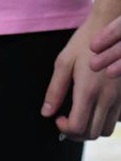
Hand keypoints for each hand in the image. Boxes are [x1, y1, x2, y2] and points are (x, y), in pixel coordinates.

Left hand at [42, 14, 120, 138]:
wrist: (111, 26)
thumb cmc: (84, 43)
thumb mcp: (63, 64)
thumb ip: (54, 91)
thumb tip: (46, 112)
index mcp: (88, 91)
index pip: (78, 127)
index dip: (65, 129)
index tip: (58, 118)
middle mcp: (107, 98)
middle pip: (92, 133)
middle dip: (76, 133)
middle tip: (66, 121)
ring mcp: (120, 97)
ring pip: (107, 129)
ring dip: (91, 128)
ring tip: (80, 116)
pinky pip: (117, 118)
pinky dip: (105, 120)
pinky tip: (95, 108)